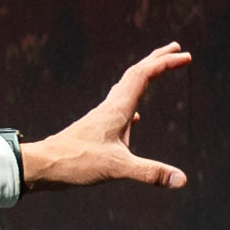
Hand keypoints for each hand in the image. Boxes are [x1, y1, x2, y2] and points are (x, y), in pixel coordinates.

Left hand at [27, 44, 194, 189]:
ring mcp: (101, 117)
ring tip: (157, 72)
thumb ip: (150, 173)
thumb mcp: (117, 168)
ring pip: (126, 88)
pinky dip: (131, 104)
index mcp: (117, 109)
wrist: (42, 165)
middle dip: (157, 59)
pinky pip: (118, 108)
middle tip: (177, 48)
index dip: (166, 63)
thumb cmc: (76, 163)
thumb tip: (182, 180)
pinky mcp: (95, 130)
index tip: (187, 57)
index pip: (145, 75)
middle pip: (136, 74)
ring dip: (145, 76)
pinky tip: (134, 118)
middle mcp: (109, 107)